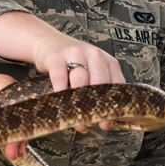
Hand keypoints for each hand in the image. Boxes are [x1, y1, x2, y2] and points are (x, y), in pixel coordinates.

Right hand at [0, 11, 125, 130]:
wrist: (48, 42)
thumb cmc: (72, 64)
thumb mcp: (91, 72)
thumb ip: (98, 91)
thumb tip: (104, 122)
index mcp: (107, 61)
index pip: (116, 85)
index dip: (112, 106)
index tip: (106, 123)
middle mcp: (94, 55)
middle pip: (100, 82)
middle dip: (95, 106)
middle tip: (90, 123)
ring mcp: (75, 53)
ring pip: (80, 79)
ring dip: (78, 102)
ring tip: (75, 118)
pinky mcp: (56, 56)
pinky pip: (59, 76)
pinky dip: (60, 91)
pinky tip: (60, 102)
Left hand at [0, 70, 23, 158]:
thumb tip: (1, 129)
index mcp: (5, 84)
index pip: (21, 106)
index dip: (20, 125)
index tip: (16, 139)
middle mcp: (8, 91)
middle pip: (21, 115)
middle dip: (19, 134)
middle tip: (14, 150)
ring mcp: (5, 100)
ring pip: (16, 120)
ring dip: (15, 136)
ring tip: (14, 152)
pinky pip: (8, 121)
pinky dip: (9, 133)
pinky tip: (11, 145)